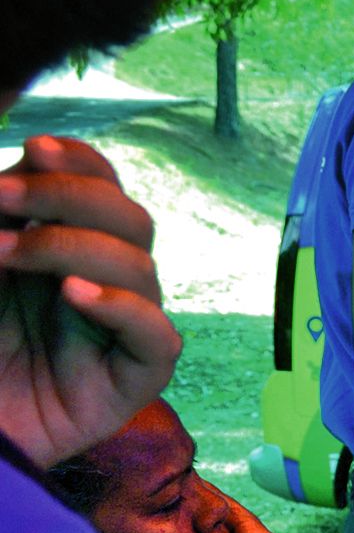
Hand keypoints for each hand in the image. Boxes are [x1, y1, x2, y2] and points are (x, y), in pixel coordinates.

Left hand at [0, 136, 182, 466]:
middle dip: (69, 198)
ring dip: (73, 246)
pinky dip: (122, 308)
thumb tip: (35, 157)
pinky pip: (157, 337)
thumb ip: (1, 219)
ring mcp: (117, 335)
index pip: (104, 190)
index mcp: (65, 252)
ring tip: (7, 253)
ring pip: (141, 268)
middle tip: (1, 200)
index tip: (33, 149)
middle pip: (130, 220)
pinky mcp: (129, 383)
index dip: (81, 163)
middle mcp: (100, 287)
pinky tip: (75, 296)